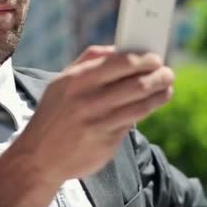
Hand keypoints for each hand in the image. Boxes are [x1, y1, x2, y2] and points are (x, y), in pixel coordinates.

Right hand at [0, 46, 173, 206]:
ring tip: (167, 88)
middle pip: (136, 84)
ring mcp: (98, 123)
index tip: (154, 57)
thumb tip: (118, 49)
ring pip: (140, 105)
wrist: (39, 157)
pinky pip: (131, 123)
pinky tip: (152, 105)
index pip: (120, 63)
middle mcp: (87, 101)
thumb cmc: (54, 114)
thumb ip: (87, 61)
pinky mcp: (106, 143)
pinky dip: (145, 111)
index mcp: (76, 80)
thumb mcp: (60, 83)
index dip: (143, 59)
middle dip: (159, 76)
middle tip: (167, 72)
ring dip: (160, 95)